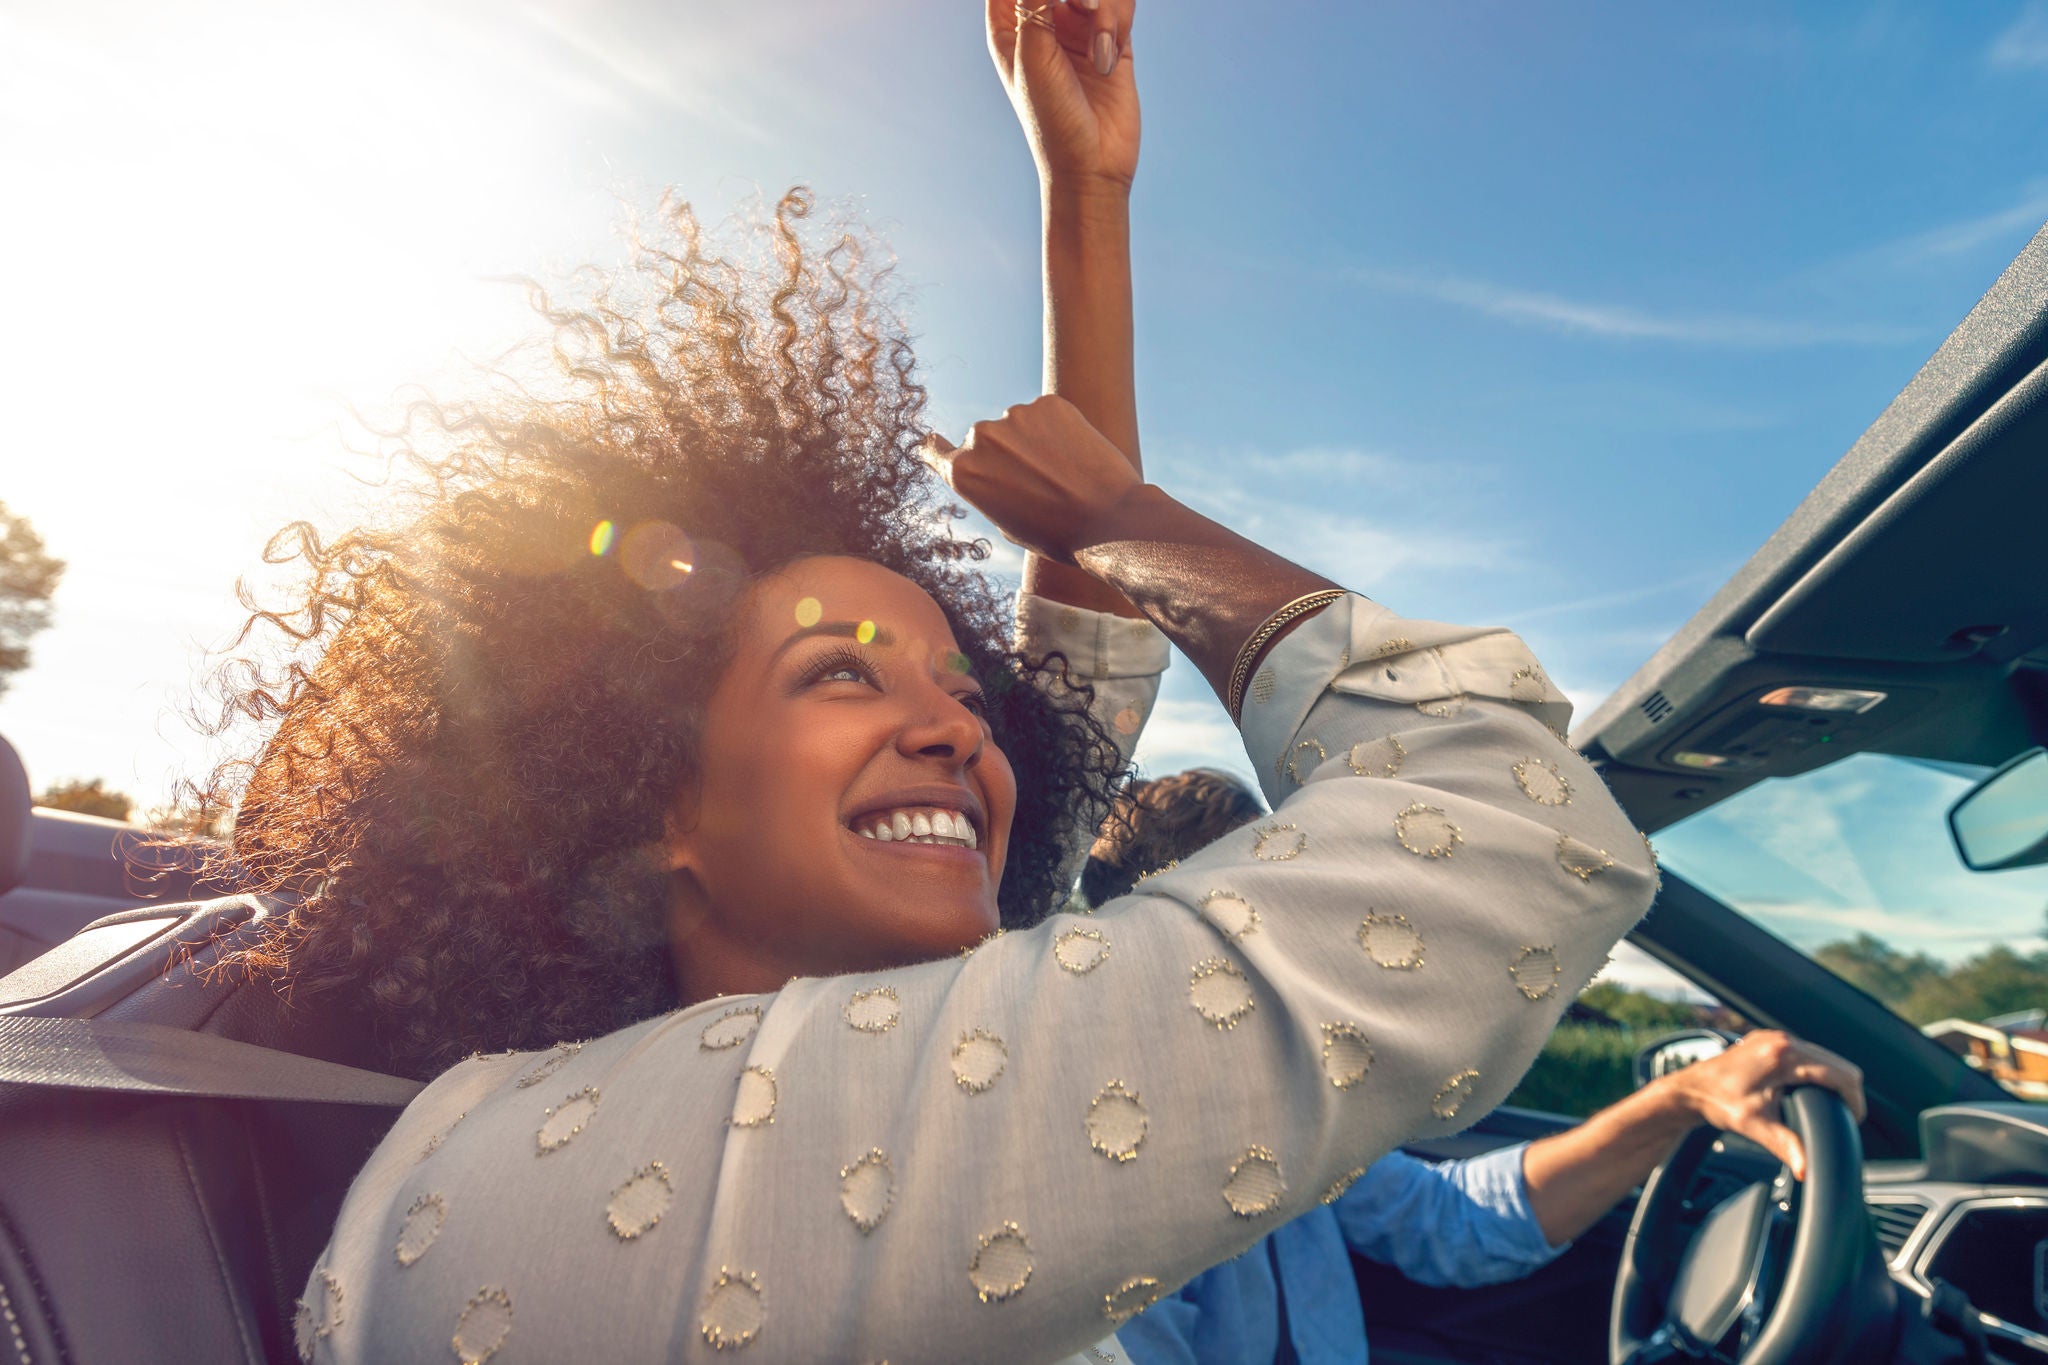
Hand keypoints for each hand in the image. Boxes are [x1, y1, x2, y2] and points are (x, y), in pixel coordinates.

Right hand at [923, 396, 1141, 563]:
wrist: (1108, 521)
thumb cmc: (1056, 534)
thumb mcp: (1007, 522)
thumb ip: (989, 488)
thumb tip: (995, 466)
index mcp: (964, 473)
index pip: (935, 450)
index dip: (936, 448)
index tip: (935, 442)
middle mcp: (981, 438)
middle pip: (985, 440)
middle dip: (1004, 454)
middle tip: (1037, 481)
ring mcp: (1014, 416)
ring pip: (1018, 425)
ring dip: (1033, 441)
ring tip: (1063, 473)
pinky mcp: (1049, 403)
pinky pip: (1047, 414)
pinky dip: (1059, 429)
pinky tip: (1077, 456)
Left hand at [986, 0, 1138, 190]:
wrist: (1092, 165)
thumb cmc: (1051, 118)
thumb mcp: (1033, 53)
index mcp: (1008, 25)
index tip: (1052, 6)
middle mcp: (1043, 21)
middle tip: (1082, 6)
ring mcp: (1079, 28)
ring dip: (1103, 9)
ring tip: (1101, 46)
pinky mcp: (1114, 38)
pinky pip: (1120, 5)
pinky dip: (1118, 22)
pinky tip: (1109, 57)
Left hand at [1661, 1030, 1866, 1179]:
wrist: (1690, 1089)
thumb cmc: (1718, 1103)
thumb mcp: (1755, 1125)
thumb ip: (1785, 1145)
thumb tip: (1806, 1169)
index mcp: (1783, 1056)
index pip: (1840, 1074)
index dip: (1853, 1099)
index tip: (1853, 1120)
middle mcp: (1782, 1040)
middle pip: (1838, 1063)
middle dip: (1847, 1090)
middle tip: (1845, 1115)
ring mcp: (1775, 1037)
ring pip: (1824, 1056)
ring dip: (1832, 1078)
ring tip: (1832, 1105)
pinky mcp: (1769, 1041)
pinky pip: (1807, 1053)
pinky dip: (1815, 1071)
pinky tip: (1811, 1090)